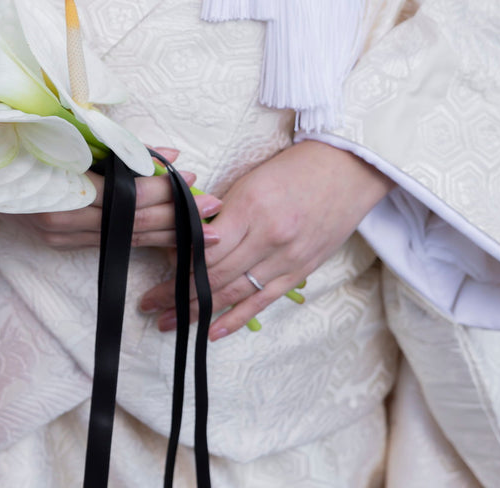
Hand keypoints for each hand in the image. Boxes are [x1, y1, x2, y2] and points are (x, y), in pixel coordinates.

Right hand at [0, 148, 224, 249]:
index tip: (194, 180)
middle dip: (177, 219)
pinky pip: (109, 242)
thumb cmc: (19, 141)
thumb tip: (166, 154)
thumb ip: (119, 147)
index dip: (162, 191)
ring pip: (124, 239)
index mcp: (63, 191)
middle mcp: (63, 220)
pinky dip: (140, 237)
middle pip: (131, 225)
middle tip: (215, 212)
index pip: (125, 198)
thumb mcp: (67, 136)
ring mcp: (59, 235)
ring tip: (202, 229)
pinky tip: (167, 235)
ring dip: (166, 233)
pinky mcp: (59, 242)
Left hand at [137, 140, 393, 339]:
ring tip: (169, 322)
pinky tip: (211, 331)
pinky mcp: (301, 270)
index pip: (205, 247)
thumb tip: (189, 236)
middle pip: (215, 273)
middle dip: (178, 292)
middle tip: (149, 305)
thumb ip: (221, 210)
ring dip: (199, 310)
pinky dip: (235, 318)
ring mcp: (288, 258)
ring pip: (235, 292)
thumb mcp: (250, 180)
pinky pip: (263, 300)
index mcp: (251, 209)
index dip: (177, 263)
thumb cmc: (295, 167)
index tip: (154, 271)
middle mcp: (270, 237)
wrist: (350, 170)